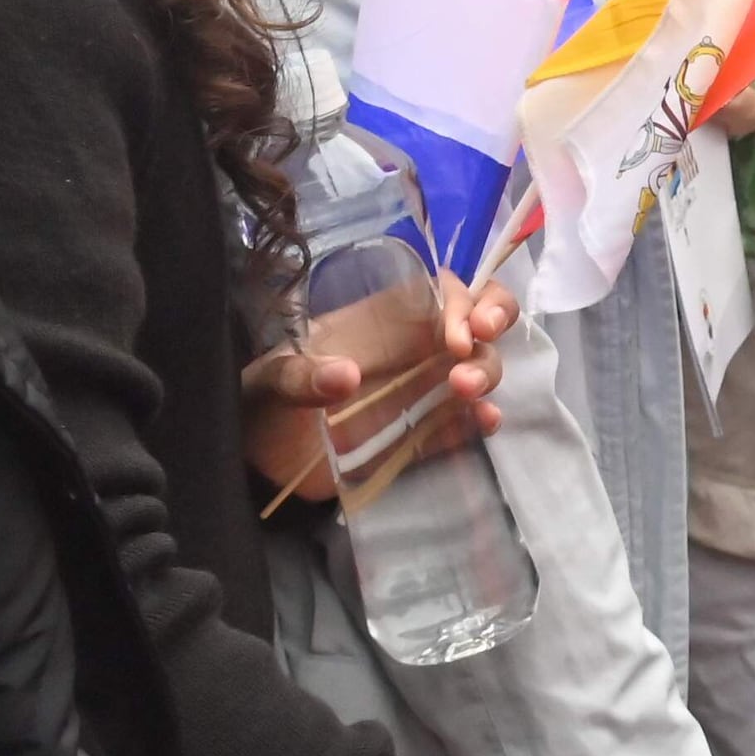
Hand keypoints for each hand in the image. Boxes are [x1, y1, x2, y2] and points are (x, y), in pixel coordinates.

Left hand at [241, 279, 513, 499]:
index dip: (464, 300)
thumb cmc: (264, 407)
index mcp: (382, 320)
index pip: (442, 289)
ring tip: (465, 392)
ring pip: (481, 365)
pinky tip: (485, 423)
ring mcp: (425, 391)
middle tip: (480, 340)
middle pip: (478, 318)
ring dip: (487, 371)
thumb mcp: (271, 383)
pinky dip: (483, 419)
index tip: (457, 332)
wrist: (259, 467)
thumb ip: (300, 376)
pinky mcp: (425, 435)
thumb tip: (347, 376)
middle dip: (495, 319)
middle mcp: (414, 348)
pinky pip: (467, 421)